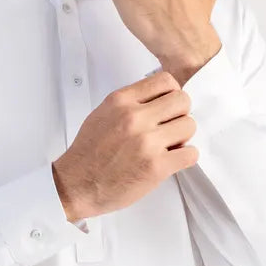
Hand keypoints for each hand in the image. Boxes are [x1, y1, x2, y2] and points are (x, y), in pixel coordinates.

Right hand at [52, 69, 197, 220]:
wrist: (75, 185)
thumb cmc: (88, 154)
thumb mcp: (103, 113)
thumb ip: (130, 103)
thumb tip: (158, 98)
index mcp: (121, 101)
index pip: (166, 81)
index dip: (171, 94)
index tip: (166, 107)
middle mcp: (134, 118)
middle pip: (182, 100)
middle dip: (180, 114)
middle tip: (169, 128)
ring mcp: (146, 142)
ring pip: (189, 125)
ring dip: (183, 137)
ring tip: (168, 147)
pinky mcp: (156, 166)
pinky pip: (191, 153)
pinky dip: (185, 157)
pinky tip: (171, 161)